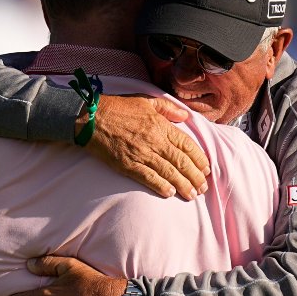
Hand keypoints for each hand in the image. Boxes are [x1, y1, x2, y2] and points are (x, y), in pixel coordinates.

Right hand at [87, 95, 209, 199]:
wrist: (90, 117)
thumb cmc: (118, 107)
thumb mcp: (146, 100)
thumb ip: (168, 108)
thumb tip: (186, 116)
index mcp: (160, 125)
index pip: (186, 144)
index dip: (199, 158)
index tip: (206, 168)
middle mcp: (154, 140)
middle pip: (181, 161)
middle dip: (195, 177)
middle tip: (203, 188)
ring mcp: (141, 154)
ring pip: (168, 172)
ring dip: (182, 185)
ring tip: (192, 195)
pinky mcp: (127, 164)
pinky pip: (148, 177)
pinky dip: (160, 186)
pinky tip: (170, 193)